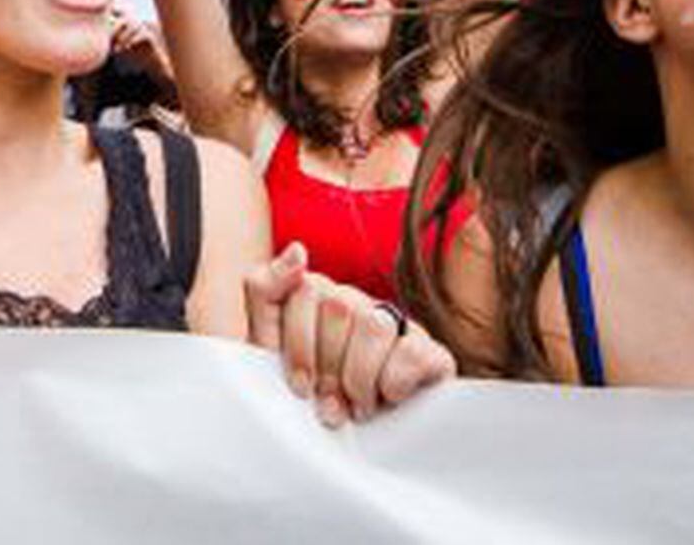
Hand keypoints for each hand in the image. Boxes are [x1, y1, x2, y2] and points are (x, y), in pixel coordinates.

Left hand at [243, 244, 454, 426]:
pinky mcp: (429, 351)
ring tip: (355, 406)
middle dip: (327, 367)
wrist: (342, 443)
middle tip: (327, 404)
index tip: (298, 386)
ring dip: (359, 377)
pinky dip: (394, 381)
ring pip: (374, 324)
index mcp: (315, 293)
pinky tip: (387, 397)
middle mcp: (355, 301)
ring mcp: (394, 323)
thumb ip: (264, 291)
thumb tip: (298, 249)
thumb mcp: (265, 346)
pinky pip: (412, 351)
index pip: (302, 290)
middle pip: (338, 307)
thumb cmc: (301, 392)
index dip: (299, 344)